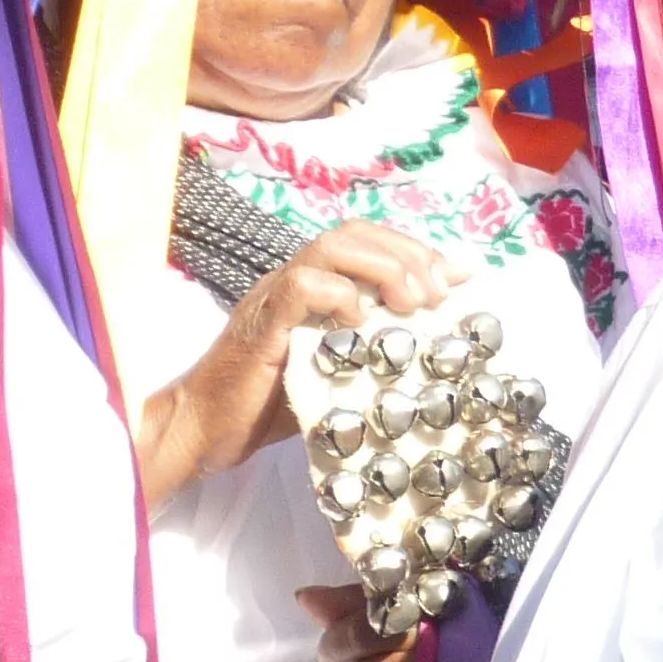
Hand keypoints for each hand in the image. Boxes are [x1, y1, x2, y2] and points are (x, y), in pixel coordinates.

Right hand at [139, 224, 462, 512]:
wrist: (206, 429)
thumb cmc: (274, 405)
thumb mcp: (342, 369)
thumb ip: (382, 344)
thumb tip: (439, 333)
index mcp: (316, 286)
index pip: (370, 239)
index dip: (417, 250)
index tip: (456, 280)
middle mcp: (295, 280)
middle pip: (355, 232)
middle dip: (409, 255)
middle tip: (438, 296)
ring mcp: (275, 298)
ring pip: (331, 247)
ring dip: (384, 267)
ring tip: (410, 304)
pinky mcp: (261, 323)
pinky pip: (299, 287)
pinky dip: (338, 295)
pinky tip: (359, 323)